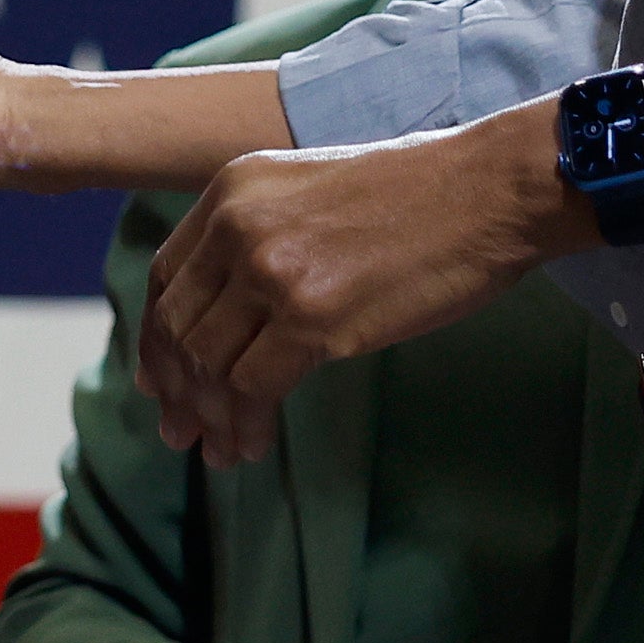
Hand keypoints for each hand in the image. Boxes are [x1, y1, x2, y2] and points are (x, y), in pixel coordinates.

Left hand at [140, 120, 539, 463]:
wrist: (488, 190)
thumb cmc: (421, 193)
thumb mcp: (311, 191)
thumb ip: (262, 236)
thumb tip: (232, 312)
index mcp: (232, 190)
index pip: (165, 278)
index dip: (155, 338)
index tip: (157, 380)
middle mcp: (238, 227)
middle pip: (177, 327)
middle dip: (173, 390)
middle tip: (179, 432)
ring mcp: (272, 272)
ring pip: (208, 365)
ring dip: (208, 418)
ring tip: (218, 452)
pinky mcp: (312, 316)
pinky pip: (252, 389)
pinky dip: (245, 425)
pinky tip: (253, 444)